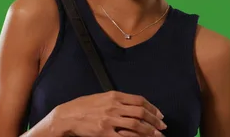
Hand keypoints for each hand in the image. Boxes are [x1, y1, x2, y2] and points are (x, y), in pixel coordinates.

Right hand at [51, 90, 166, 136]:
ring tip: (158, 135)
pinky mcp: (104, 133)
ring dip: (150, 130)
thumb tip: (132, 105)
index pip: (139, 100)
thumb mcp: (100, 97)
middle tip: (162, 126)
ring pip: (136, 125)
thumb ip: (116, 100)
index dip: (152, 108)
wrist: (66, 116)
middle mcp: (113, 107)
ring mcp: (109, 120)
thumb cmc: (82, 106)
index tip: (159, 114)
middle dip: (154, 120)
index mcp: (113, 96)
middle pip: (140, 112)